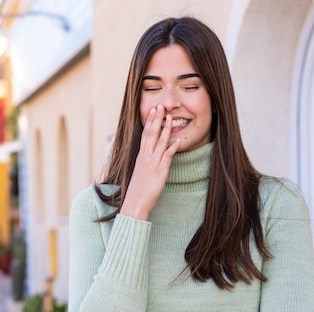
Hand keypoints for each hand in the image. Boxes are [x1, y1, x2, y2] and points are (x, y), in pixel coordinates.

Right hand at [120, 105, 180, 219]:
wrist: (135, 203)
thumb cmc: (138, 191)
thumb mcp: (140, 173)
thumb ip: (146, 163)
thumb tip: (150, 158)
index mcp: (141, 156)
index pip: (145, 134)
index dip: (149, 122)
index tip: (153, 111)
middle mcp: (146, 157)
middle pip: (150, 134)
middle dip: (156, 119)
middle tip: (160, 106)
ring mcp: (153, 163)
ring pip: (159, 142)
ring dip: (165, 129)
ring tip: (170, 117)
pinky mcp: (160, 172)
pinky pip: (166, 157)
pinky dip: (172, 148)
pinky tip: (178, 141)